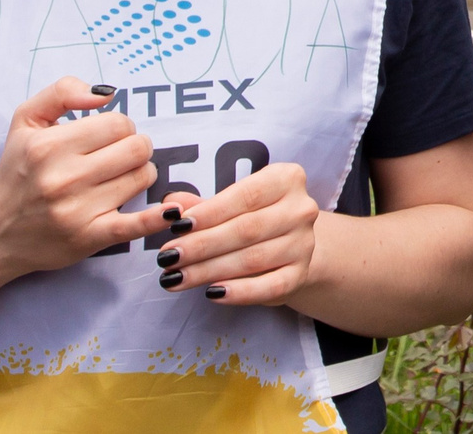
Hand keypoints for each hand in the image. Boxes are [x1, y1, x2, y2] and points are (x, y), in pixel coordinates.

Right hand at [0, 78, 160, 280]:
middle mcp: (62, 179)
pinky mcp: (89, 238)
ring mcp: (77, 211)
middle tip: (117, 157)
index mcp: (48, 147)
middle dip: (134, 148)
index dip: (119, 127)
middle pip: (138, 148)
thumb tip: (105, 94)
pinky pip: (137, 225)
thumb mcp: (25, 121)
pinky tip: (172, 210)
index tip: (106, 138)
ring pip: (143, 177)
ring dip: (138, 174)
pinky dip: (159, 217)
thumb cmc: (17, 170)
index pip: (119, 123)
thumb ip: (62, 92)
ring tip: (116, 179)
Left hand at [153, 161, 319, 306]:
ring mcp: (305, 243)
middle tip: (168, 257)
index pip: (246, 195)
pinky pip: (270, 287)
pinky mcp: (300, 274)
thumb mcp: (231, 202)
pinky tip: (212, 293)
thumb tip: (170, 205)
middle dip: (202, 245)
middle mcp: (302, 209)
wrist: (290, 244)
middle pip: (247, 229)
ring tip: (175, 277)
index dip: (210, 212)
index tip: (177, 226)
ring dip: (209, 270)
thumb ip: (202, 204)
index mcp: (287, 179)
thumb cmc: (255, 216)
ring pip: (253, 259)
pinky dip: (240, 292)